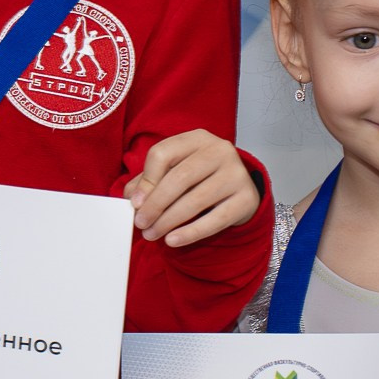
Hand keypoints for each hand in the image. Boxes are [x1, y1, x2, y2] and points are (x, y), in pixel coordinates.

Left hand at [124, 130, 260, 246]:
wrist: (239, 191)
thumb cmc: (201, 179)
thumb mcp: (175, 171)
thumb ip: (151, 180)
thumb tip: (132, 197)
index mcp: (197, 138)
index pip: (163, 153)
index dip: (146, 180)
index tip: (135, 202)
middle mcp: (220, 151)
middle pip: (179, 177)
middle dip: (155, 204)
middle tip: (141, 223)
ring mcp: (236, 174)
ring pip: (195, 200)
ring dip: (168, 221)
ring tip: (152, 234)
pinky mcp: (246, 199)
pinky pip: (215, 220)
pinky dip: (190, 232)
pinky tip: (173, 240)